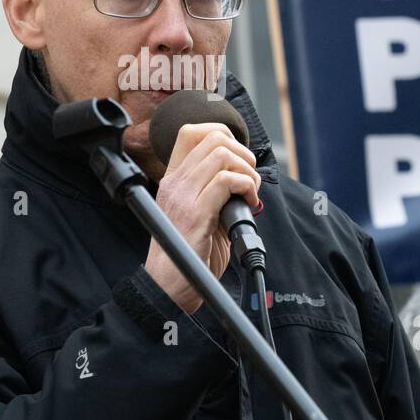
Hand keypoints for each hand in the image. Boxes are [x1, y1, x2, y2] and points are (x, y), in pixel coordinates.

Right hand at [145, 122, 260, 313]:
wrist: (169, 287)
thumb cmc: (188, 257)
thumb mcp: (198, 215)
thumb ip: (214, 193)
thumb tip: (245, 181)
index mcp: (172, 180)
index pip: (190, 132)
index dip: (221, 132)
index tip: (238, 156)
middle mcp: (174, 183)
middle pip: (212, 137)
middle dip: (242, 152)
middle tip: (249, 178)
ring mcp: (182, 196)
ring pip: (221, 155)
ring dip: (247, 170)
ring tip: (250, 192)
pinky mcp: (195, 214)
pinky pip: (227, 182)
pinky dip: (246, 187)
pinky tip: (248, 204)